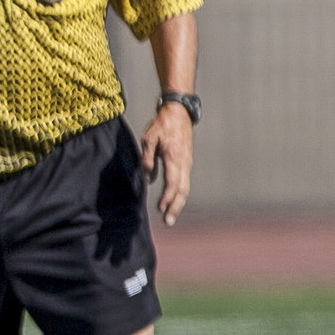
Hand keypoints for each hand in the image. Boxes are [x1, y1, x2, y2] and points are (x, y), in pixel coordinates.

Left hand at [139, 104, 192, 223]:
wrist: (178, 113)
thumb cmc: (161, 125)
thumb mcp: (148, 139)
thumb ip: (147, 159)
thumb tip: (147, 178)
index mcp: (174, 158)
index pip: (172, 183)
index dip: (167, 198)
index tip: (160, 209)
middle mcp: (184, 163)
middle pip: (182, 190)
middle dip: (175, 207)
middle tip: (168, 221)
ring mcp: (187, 163)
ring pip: (185, 187)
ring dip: (178, 202)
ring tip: (170, 215)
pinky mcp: (186, 162)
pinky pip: (184, 181)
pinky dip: (179, 193)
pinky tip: (173, 200)